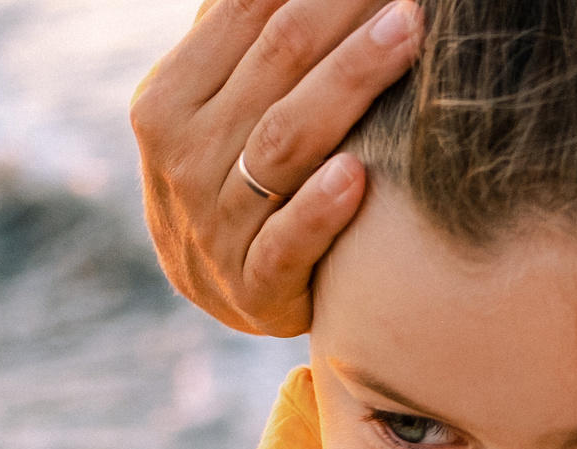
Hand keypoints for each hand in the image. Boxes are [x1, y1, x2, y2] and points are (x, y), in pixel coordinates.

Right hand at [131, 0, 418, 335]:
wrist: (221, 293)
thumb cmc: (234, 179)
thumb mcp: (215, 109)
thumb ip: (241, 43)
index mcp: (168, 97)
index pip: (248, 15)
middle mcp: (183, 154)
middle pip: (276, 64)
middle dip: (343, 16)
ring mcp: (215, 223)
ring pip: (286, 141)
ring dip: (350, 84)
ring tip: (407, 37)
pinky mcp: (255, 285)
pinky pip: (289, 240)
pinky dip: (320, 208)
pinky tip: (358, 174)